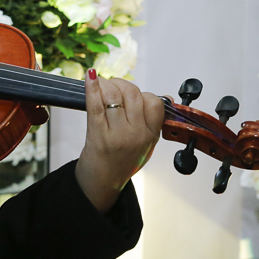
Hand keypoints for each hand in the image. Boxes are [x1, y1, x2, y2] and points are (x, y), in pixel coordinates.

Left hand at [75, 69, 163, 212]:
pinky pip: (95, 104)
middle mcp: (136, 134)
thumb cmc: (124, 161)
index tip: (133, 97)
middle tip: (114, 88)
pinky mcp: (97, 134)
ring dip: (107, 84)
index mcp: (151, 135)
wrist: (103, 182)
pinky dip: (92, 87)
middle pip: (132, 93)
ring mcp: (116, 134)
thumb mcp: (148, 144)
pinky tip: (90, 76)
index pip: (154, 102)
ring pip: (114, 95)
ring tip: (102, 86)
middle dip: (122, 84)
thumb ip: (155, 121)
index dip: (142, 94)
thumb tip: (168, 98)